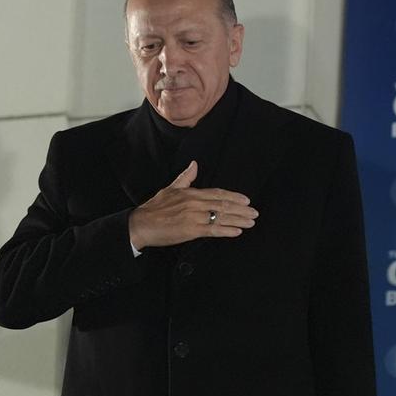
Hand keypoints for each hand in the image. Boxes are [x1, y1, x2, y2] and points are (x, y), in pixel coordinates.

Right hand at [128, 161, 257, 249]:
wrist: (141, 224)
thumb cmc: (155, 207)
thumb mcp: (171, 188)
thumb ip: (186, 177)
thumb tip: (195, 164)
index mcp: (192, 193)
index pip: (218, 193)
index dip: (233, 197)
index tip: (247, 200)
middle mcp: (195, 203)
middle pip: (223, 205)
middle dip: (241, 209)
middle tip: (255, 213)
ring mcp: (194, 217)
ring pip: (221, 217)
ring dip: (238, 220)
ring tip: (251, 222)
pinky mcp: (191, 230)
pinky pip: (213, 230)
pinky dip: (226, 230)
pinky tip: (237, 232)